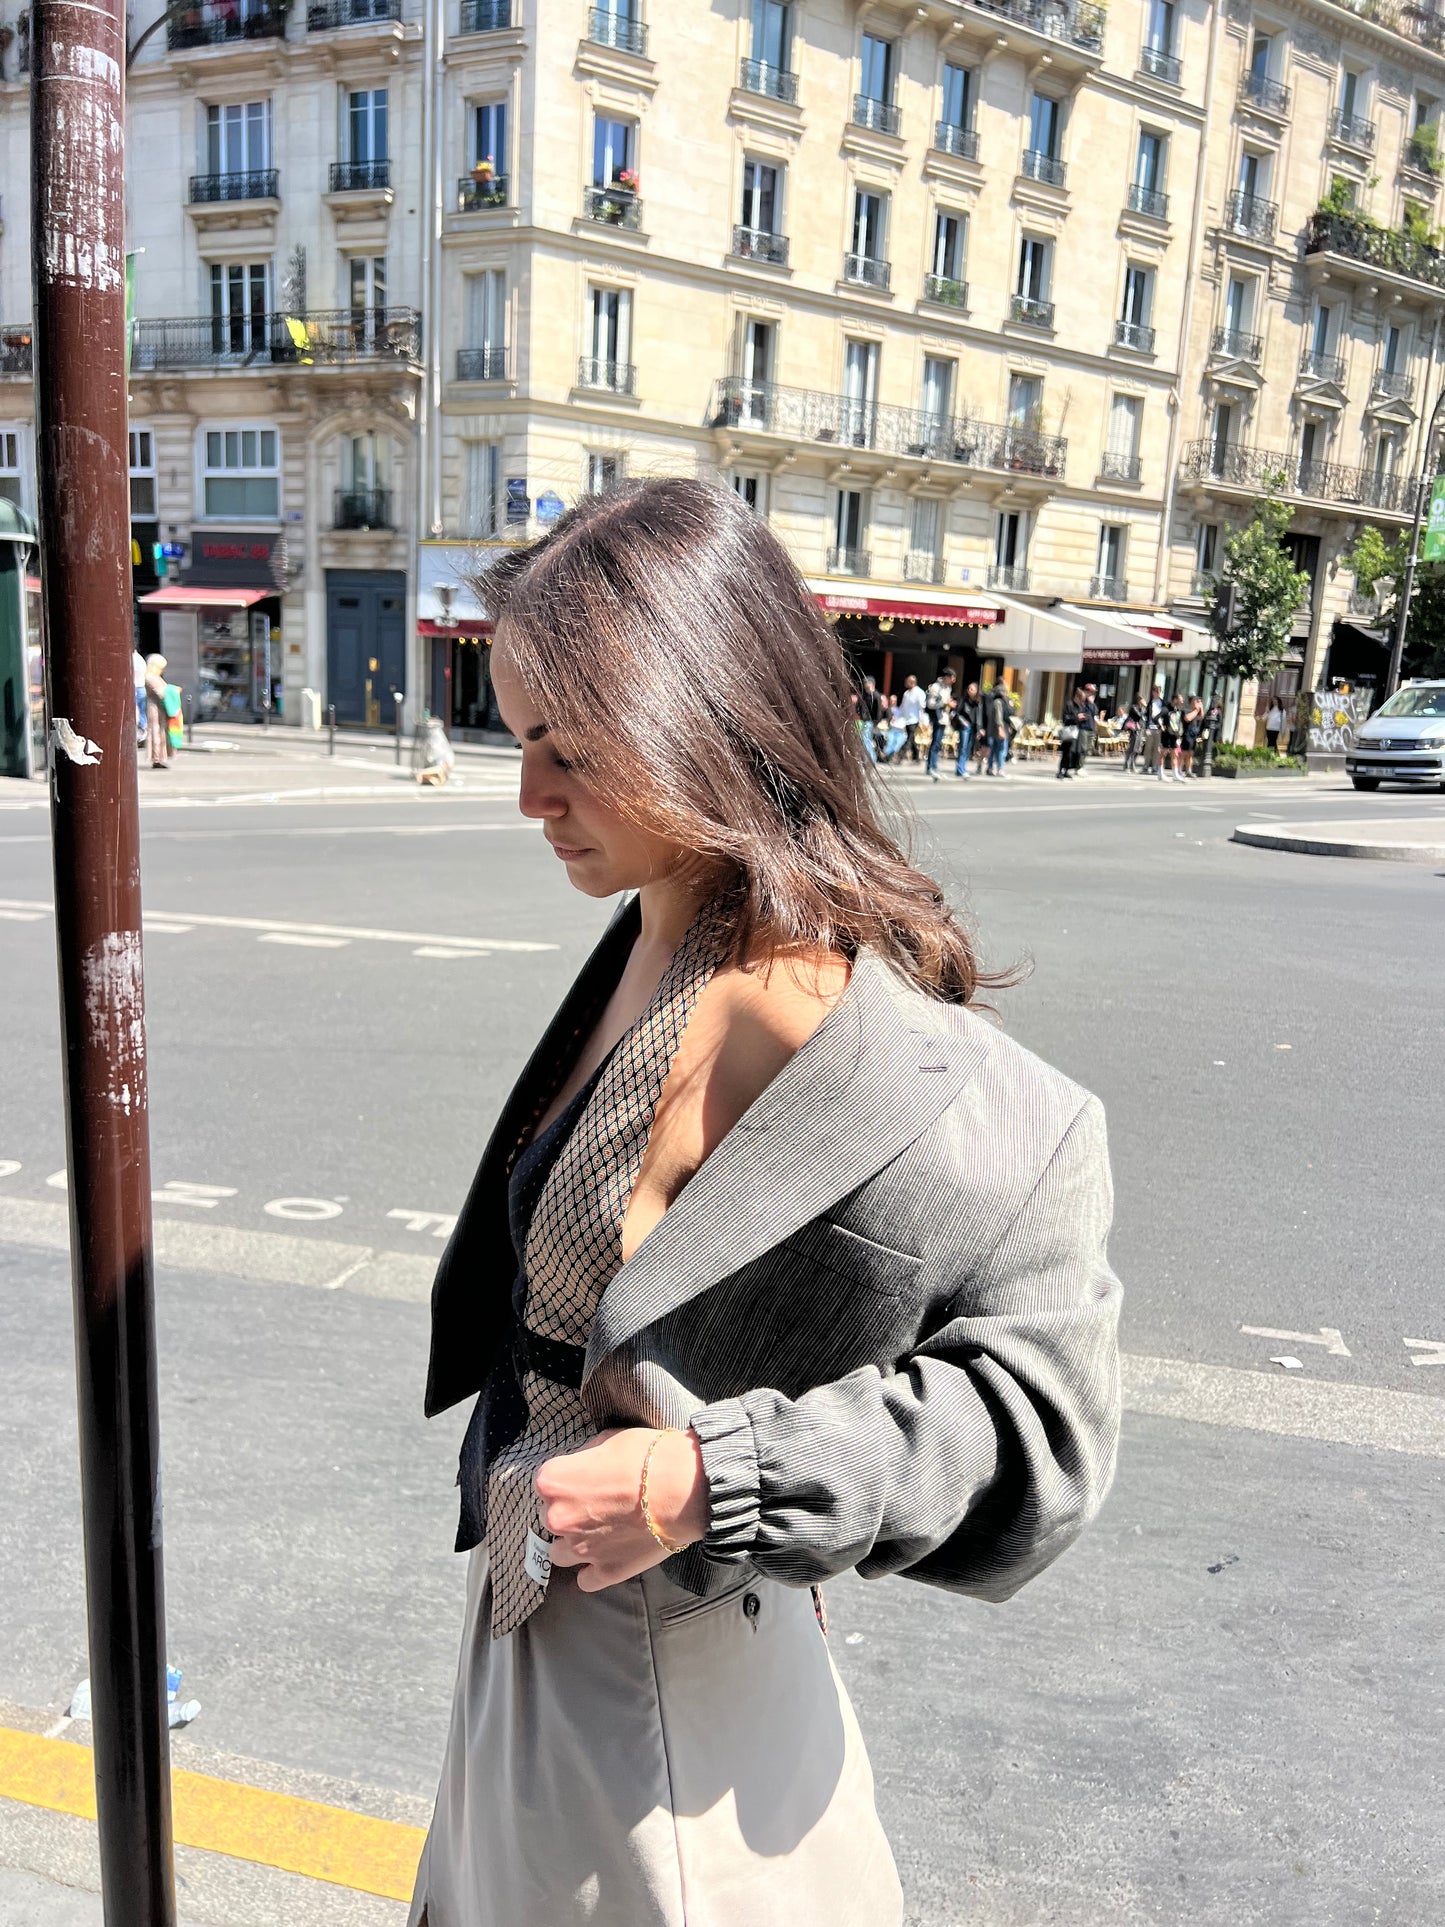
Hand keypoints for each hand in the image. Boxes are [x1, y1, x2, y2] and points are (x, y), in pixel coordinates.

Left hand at [532, 1426, 708, 1592]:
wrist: (682, 1489)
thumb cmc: (646, 1456)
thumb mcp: (607, 1440)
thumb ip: (584, 1458)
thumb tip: (582, 1467)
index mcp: (552, 1482)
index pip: (544, 1483)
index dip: (566, 1480)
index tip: (583, 1479)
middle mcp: (557, 1518)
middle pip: (549, 1518)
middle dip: (568, 1511)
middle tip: (596, 1503)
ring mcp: (580, 1549)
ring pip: (559, 1553)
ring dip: (574, 1543)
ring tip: (599, 1532)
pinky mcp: (605, 1571)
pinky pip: (585, 1579)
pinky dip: (594, 1570)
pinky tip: (608, 1556)